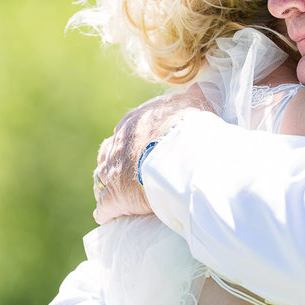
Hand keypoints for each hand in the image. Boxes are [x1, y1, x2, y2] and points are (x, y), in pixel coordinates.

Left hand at [93, 87, 212, 223]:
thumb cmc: (189, 129)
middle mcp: (118, 144)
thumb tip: (203, 87)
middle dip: (113, 162)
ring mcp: (113, 171)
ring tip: (113, 194)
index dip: (130, 141)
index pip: (125, 130)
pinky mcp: (114, 197)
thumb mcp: (196, 104)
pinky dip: (105, 212)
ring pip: (101, 179)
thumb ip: (197, 96)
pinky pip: (103, 207)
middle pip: (107, 153)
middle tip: (121, 172)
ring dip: (106, 186)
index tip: (135, 148)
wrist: (180, 155)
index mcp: (135, 122)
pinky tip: (107, 217)